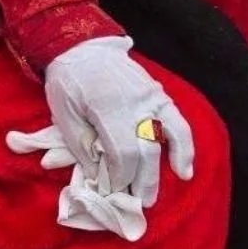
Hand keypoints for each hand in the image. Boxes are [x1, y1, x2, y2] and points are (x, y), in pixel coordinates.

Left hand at [42, 36, 193, 206]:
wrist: (80, 45)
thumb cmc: (67, 79)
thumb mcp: (63, 112)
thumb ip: (80, 145)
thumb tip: (97, 176)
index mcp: (107, 107)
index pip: (123, 153)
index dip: (120, 178)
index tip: (113, 192)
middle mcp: (135, 102)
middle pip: (146, 150)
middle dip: (142, 181)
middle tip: (137, 204)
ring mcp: (150, 96)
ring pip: (169, 136)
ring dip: (167, 167)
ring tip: (159, 191)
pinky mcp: (157, 92)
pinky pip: (177, 121)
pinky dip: (184, 145)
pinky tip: (184, 168)